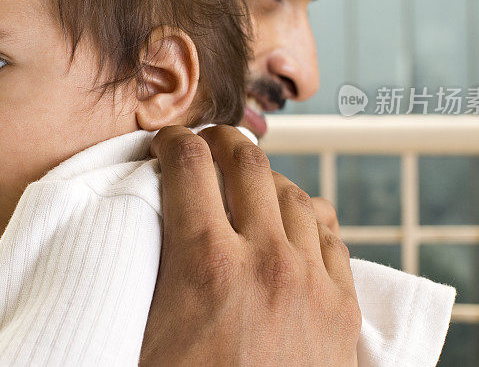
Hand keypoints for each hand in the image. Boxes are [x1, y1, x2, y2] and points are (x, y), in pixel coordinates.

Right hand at [140, 125, 359, 365]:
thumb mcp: (146, 336)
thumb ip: (145, 271)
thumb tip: (136, 225)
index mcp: (205, 265)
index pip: (188, 166)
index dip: (172, 142)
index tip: (165, 143)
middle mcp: (265, 260)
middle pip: (247, 163)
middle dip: (220, 142)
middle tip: (205, 145)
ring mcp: (311, 281)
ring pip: (294, 193)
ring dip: (266, 178)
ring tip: (246, 182)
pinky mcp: (342, 306)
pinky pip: (331, 234)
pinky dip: (309, 215)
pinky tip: (293, 220)